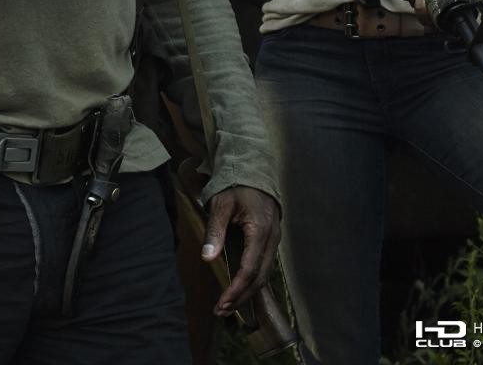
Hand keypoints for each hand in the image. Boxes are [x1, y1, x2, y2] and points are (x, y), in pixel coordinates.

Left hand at [201, 186, 280, 315]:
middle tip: (222, 311)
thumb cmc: (236, 186)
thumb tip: (207, 259)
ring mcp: (274, 241)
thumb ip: (214, 232)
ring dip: (247, 292)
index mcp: (260, 231)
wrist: (254, 171)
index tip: (222, 304)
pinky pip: (265, 266)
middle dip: (241, 297)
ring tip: (228, 305)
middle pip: (259, 278)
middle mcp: (272, 240)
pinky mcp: (271, 240)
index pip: (249, 269)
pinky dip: (253, 281)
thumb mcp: (221, 205)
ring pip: (264, 274)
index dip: (236, 290)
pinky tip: (240, 288)